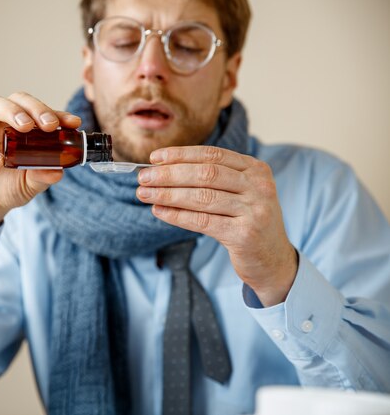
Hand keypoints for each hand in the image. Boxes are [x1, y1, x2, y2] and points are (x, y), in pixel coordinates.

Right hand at [0, 92, 80, 233]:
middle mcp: (1, 121)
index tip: (73, 123)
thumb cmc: (7, 187)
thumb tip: (58, 172)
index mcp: (21, 127)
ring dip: (11, 112)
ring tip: (25, 128)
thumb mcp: (31, 185)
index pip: (39, 112)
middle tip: (49, 124)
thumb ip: (43, 176)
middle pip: (16, 99)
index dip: (57, 113)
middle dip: (35, 108)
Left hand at [136, 146, 297, 306]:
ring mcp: (254, 210)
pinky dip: (177, 216)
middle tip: (143, 178)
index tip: (154, 158)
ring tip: (144, 194)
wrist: (273, 260)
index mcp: (256, 169)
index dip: (181, 155)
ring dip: (167, 194)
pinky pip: (202, 221)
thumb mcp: (239, 193)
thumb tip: (163, 169)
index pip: (212, 155)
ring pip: (201, 197)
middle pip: (205, 174)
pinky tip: (159, 211)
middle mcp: (258, 186)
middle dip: (169, 174)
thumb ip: (212, 179)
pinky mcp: (245, 234)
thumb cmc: (247, 222)